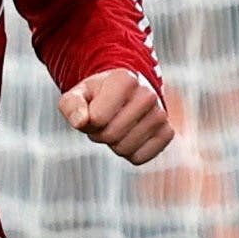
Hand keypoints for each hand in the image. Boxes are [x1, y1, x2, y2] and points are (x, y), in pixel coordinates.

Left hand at [59, 68, 174, 165]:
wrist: (126, 95)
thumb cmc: (98, 96)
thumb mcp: (78, 94)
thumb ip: (71, 105)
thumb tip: (81, 122)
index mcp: (125, 79)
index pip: (97, 118)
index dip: (87, 121)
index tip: (92, 110)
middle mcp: (148, 95)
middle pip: (110, 135)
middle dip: (99, 133)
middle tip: (103, 122)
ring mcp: (161, 114)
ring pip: (124, 149)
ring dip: (113, 144)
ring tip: (116, 126)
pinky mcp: (167, 133)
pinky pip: (140, 158)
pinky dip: (129, 153)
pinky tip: (129, 136)